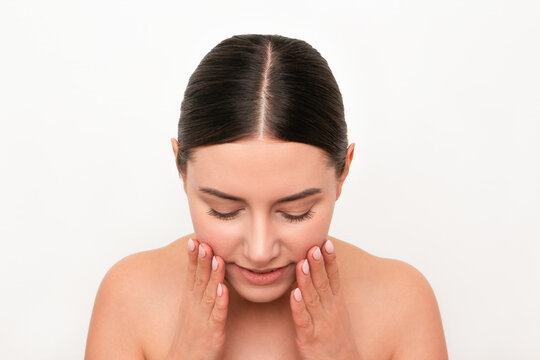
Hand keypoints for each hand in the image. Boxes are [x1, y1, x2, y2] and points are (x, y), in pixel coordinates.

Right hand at [166, 238, 229, 359]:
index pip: (191, 275)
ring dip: (213, 275)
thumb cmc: (190, 338)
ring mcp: (204, 319)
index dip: (193, 257)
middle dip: (201, 260)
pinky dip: (220, 301)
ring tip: (216, 257)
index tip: (194, 239)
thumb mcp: (192, 311)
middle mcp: (195, 307)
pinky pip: (218, 315)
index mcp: (190, 301)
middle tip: (203, 240)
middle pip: (198, 280)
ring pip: (209, 293)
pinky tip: (223, 289)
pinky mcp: (213, 332)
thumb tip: (204, 272)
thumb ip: (199, 291)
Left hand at [289, 239, 360, 359]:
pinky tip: (294, 294)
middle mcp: (329, 311)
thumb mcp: (337, 312)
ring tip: (302, 262)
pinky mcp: (309, 338)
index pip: (334, 277)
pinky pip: (303, 320)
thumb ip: (328, 292)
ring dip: (307, 280)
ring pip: (312, 298)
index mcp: (336, 304)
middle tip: (314, 245)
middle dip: (318, 264)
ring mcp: (319, 324)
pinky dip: (299, 307)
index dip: (330, 260)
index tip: (327, 242)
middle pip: (324, 284)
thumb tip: (320, 270)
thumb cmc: (337, 339)